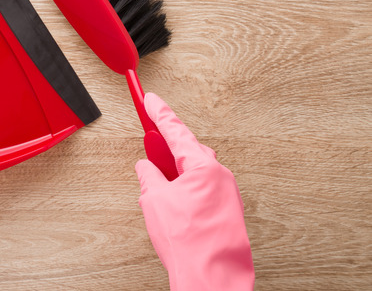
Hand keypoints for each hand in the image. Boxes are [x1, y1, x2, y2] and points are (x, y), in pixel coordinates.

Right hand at [135, 93, 254, 290]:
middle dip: (167, 145)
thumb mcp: (155, 200)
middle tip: (150, 136)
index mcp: (204, 168)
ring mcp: (226, 196)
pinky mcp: (227, 212)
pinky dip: (185, 188)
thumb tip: (146, 168)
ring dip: (175, 172)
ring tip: (156, 178)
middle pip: (189, 150)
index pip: (176, 131)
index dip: (159, 113)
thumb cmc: (189, 241)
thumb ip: (149, 177)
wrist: (211, 277)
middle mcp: (220, 177)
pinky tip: (172, 201)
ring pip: (196, 173)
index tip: (150, 99)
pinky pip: (203, 190)